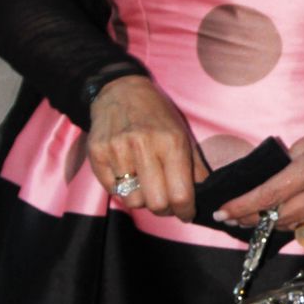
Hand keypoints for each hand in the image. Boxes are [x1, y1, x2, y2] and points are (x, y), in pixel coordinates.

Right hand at [86, 75, 206, 219]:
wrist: (120, 90)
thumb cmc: (157, 115)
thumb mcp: (183, 135)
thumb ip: (195, 169)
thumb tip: (206, 197)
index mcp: (171, 142)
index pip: (181, 194)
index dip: (185, 211)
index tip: (186, 213)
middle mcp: (143, 146)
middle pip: (156, 204)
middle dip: (164, 209)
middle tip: (166, 202)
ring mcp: (118, 150)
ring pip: (133, 201)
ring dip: (141, 199)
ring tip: (145, 184)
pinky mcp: (97, 154)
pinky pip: (113, 191)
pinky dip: (123, 189)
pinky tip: (128, 173)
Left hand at [224, 106, 303, 233]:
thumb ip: (286, 165)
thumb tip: (260, 186)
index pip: (270, 195)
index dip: (242, 207)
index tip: (222, 214)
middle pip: (281, 217)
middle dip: (255, 219)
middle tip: (238, 217)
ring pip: (299, 227)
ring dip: (280, 223)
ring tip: (268, 214)